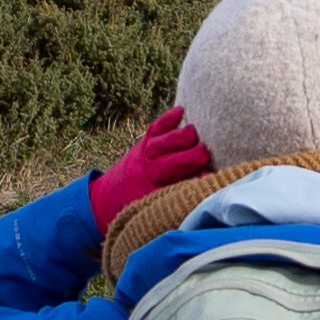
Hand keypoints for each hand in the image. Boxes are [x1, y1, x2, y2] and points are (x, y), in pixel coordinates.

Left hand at [87, 109, 218, 228]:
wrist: (108, 198)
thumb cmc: (142, 205)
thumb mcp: (159, 208)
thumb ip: (181, 196)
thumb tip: (208, 184)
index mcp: (153, 188)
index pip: (179, 182)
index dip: (197, 176)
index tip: (210, 175)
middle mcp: (148, 168)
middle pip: (172, 158)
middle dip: (192, 155)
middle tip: (205, 154)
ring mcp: (145, 152)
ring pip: (164, 141)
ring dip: (181, 137)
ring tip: (194, 134)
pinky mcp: (144, 141)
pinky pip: (156, 127)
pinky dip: (168, 118)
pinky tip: (181, 111)